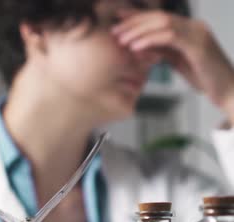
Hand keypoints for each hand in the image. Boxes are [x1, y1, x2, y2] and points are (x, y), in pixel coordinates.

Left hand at [112, 9, 233, 119]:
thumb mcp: (177, 60)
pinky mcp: (198, 45)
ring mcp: (198, 33)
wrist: (227, 90)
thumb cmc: (204, 77)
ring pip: (163, 23)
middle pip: (159, 16)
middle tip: (115, 31)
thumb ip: (161, 50)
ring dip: (139, 31)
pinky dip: (150, 40)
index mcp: (189, 28)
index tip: (118, 18)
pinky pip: (170, 37)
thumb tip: (139, 45)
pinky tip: (136, 47)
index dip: (138, 16)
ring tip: (121, 41)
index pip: (159, 17)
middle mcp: (194, 26)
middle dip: (134, 22)